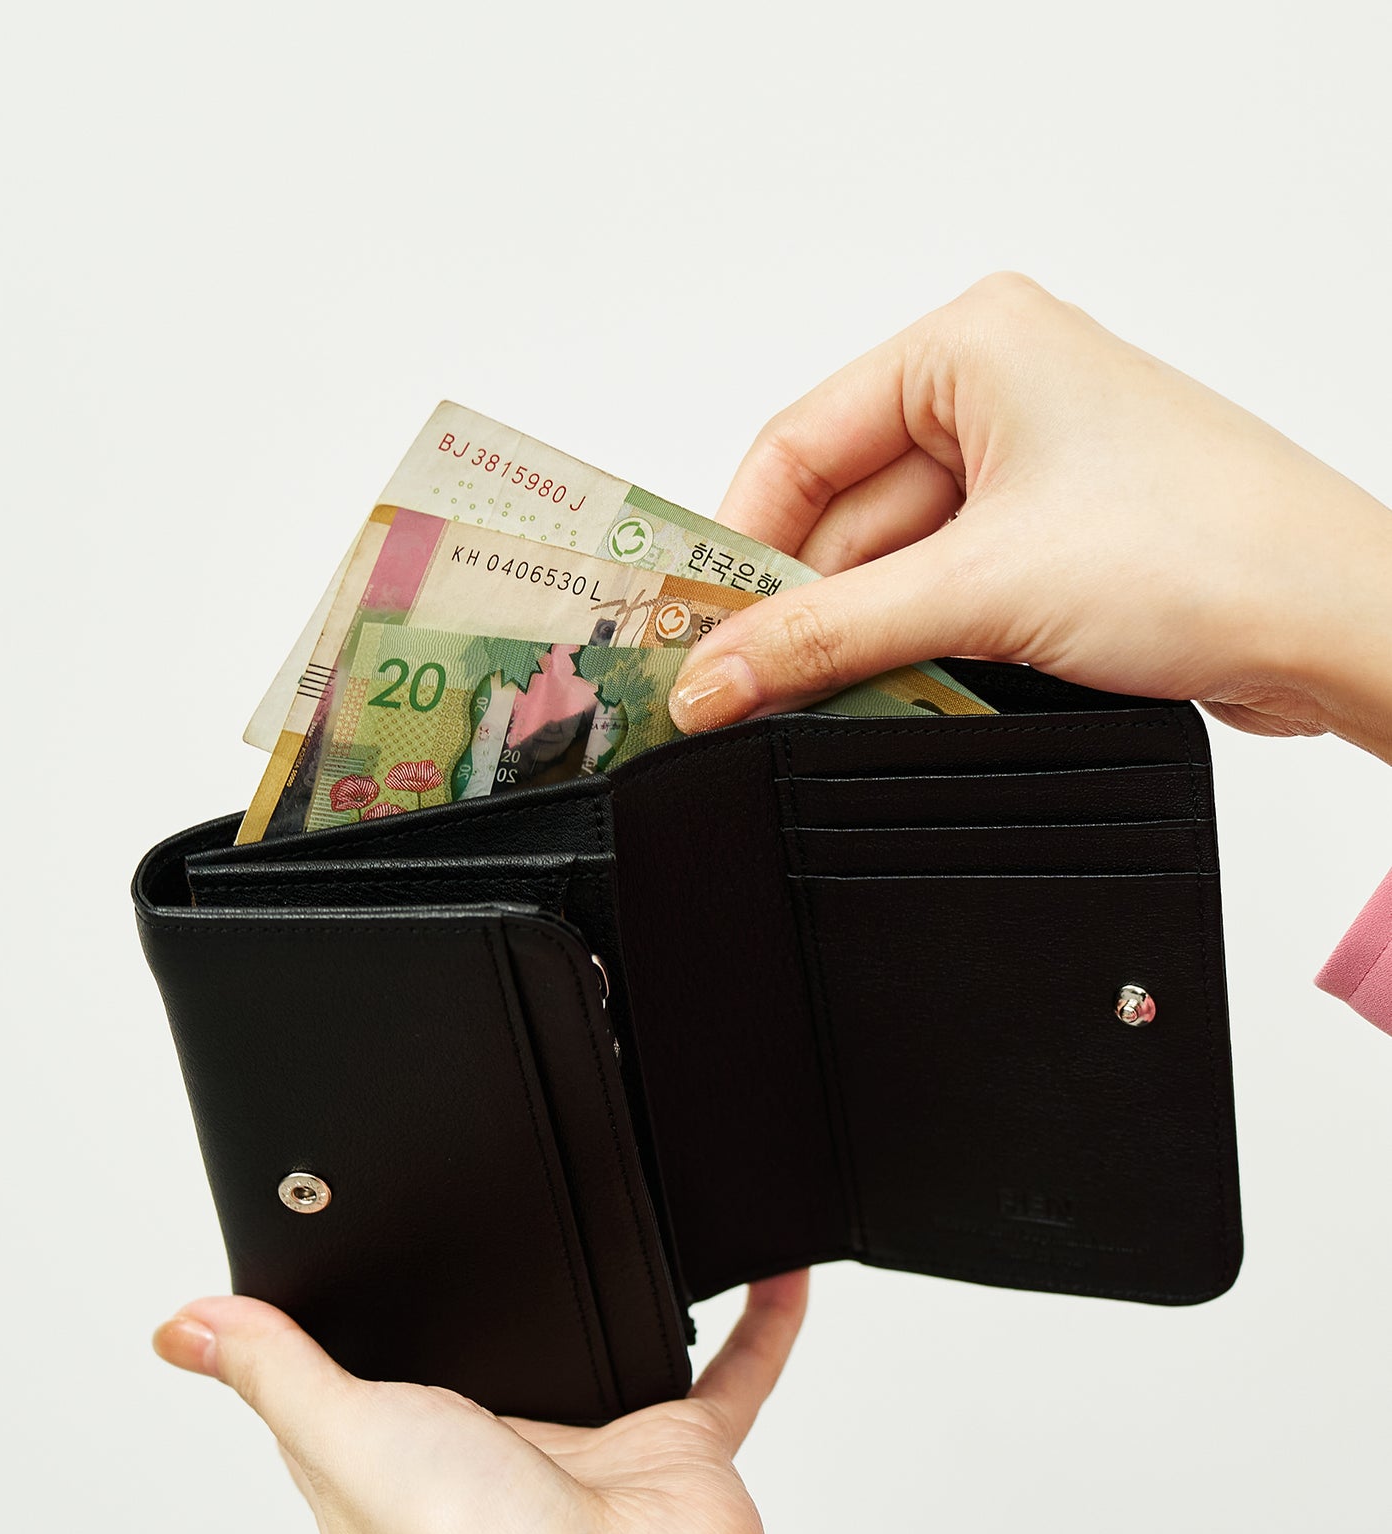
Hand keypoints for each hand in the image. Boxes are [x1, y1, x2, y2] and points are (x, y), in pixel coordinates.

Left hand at [153, 1271, 806, 1533]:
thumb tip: (184, 1329)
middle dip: (483, 1299)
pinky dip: (757, 1322)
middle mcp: (495, 1464)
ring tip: (611, 1225)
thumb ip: (279, 1374)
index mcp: (398, 1475)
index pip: (353, 1388)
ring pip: (608, 1351)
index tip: (329, 1259)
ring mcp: (592, 1452)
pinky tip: (768, 1269)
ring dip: (617, 1299)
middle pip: (484, 1360)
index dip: (337, 1329)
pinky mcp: (677, 1448)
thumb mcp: (347, 1441)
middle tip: (478, 1212)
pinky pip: (732, 1371)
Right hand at [668, 272, 1391, 764]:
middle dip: (805, 608)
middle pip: (842, 514)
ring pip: (892, 565)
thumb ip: (825, 639)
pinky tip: (900, 692)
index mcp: (973, 345)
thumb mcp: (979, 589)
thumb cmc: (1212, 549)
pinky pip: (942, 594)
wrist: (1337, 627)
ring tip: (831, 700)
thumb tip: (714, 678)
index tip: (694, 630)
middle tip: (747, 688)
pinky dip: (915, 648)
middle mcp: (998, 396)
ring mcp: (1029, 474)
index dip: (738, 545)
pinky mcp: (1053, 544)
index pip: (800, 443)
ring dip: (864, 639)